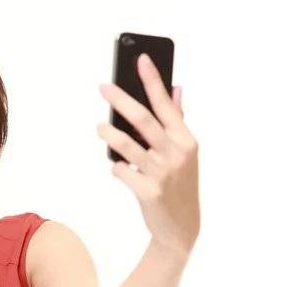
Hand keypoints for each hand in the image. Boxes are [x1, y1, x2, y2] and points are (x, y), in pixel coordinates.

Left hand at [97, 54, 199, 257]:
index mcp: (185, 139)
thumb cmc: (180, 184)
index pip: (166, 104)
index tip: (140, 59)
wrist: (181, 227)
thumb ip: (177, 120)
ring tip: (100, 128)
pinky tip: (118, 167)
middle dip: (122, 100)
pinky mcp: (149, 191)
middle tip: (103, 87)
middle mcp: (176, 153)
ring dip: (110, 134)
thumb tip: (176, 89)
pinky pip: (123, 172)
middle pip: (144, 120)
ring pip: (129, 146)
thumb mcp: (185, 152)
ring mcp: (163, 173)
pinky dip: (116, 167)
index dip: (152, 80)